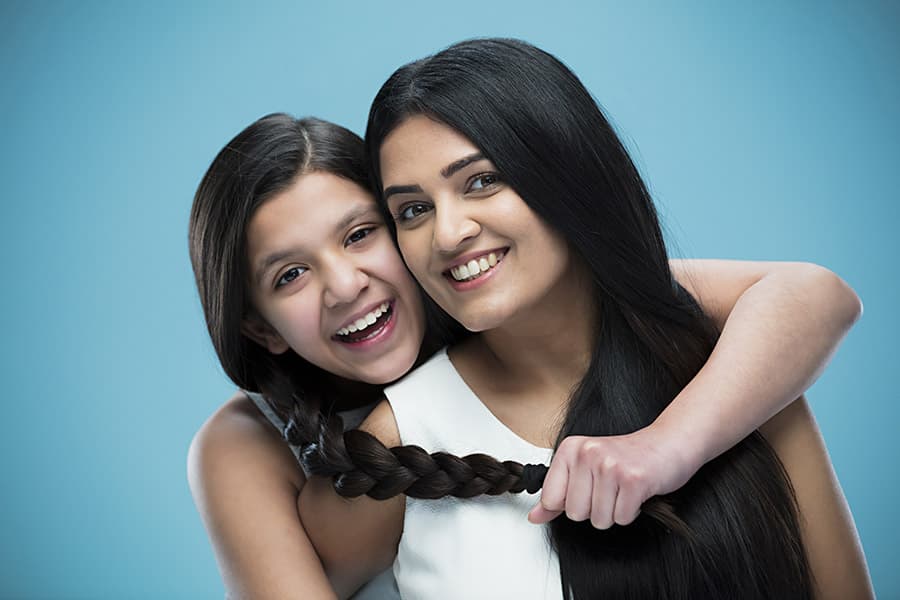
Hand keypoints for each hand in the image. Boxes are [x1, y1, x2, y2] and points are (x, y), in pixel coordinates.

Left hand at [527, 425, 697, 528]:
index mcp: (570, 448)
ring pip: (598, 519)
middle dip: (595, 509)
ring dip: (614, 512)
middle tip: (610, 488)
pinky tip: (635, 493)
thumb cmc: (627, 457)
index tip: (587, 488)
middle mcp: (587, 453)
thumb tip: (534, 517)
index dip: (571, 503)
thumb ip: (557, 494)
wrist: (668, 443)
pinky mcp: (633, 480)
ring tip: (622, 489)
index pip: (551, 499)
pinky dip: (630, 512)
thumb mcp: (585, 469)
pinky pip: (621, 518)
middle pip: (575, 513)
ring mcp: (610, 465)